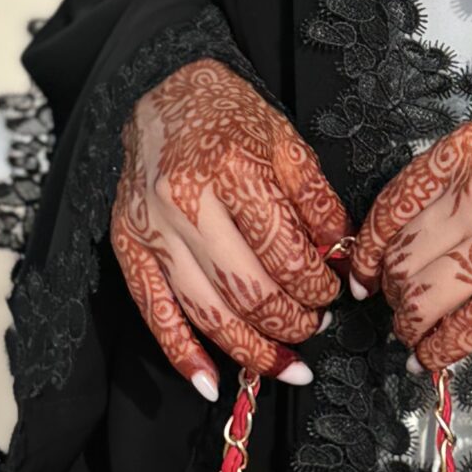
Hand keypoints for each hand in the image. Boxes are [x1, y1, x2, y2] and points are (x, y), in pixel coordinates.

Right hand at [111, 57, 351, 400]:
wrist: (162, 89)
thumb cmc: (229, 115)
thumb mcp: (286, 141)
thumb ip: (316, 201)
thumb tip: (344, 256)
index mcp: (231, 170)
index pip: (281, 251)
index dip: (314, 284)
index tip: (333, 292)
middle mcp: (185, 203)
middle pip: (246, 288)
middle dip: (290, 321)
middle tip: (315, 326)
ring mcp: (151, 229)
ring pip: (207, 311)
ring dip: (251, 348)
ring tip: (287, 365)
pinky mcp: (127, 245)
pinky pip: (154, 312)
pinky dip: (182, 354)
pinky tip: (212, 382)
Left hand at [349, 119, 471, 372]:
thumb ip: (452, 185)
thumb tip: (400, 235)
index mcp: (469, 152)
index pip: (391, 207)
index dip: (369, 250)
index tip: (363, 273)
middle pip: (402, 260)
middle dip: (391, 293)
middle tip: (395, 306)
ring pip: (420, 300)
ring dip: (409, 326)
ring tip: (414, 334)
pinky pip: (457, 334)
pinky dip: (435, 353)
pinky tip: (431, 358)